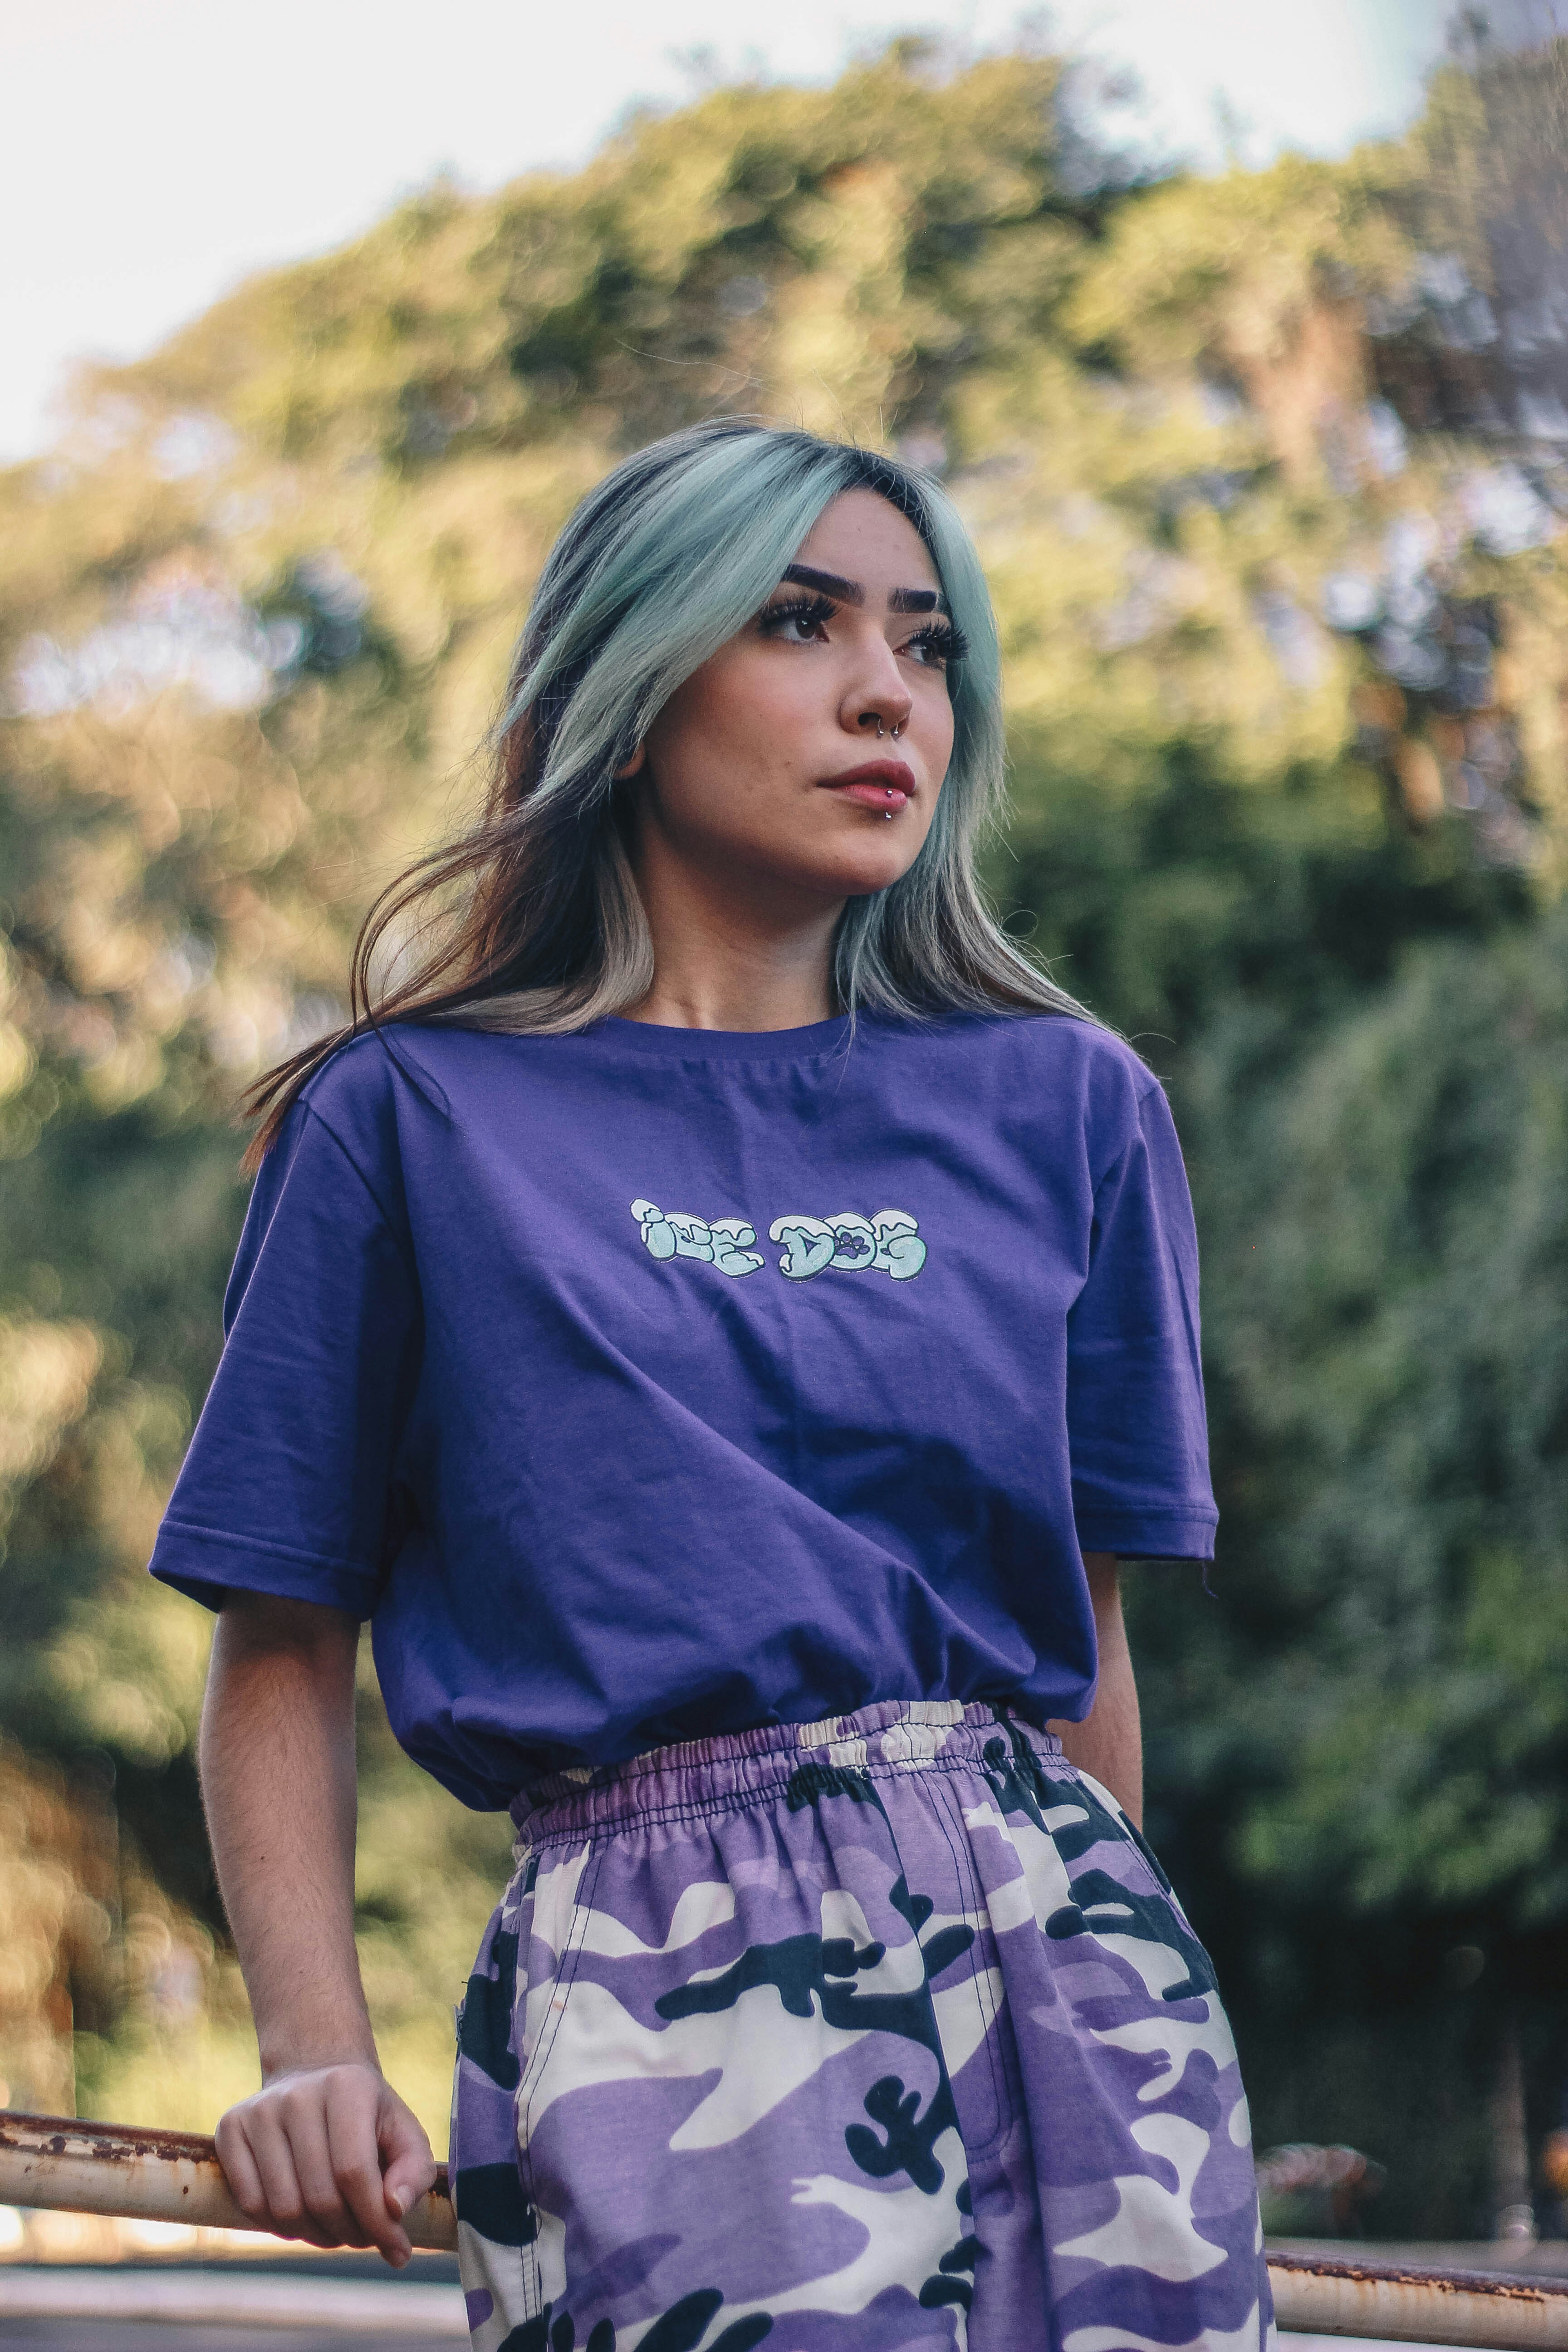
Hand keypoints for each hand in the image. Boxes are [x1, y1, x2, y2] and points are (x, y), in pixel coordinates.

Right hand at [215, 2061, 435, 2266]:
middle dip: (349, 2233)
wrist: (316, 2075)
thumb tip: (394, 2209)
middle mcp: (297, 2094)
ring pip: (284, 2209)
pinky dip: (281, 2228)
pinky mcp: (229, 2128)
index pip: (355, 2174)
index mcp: (346, 2086)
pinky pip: (251, 2204)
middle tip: (364, 2237)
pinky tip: (303, 2219)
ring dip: (316, 2237)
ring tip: (337, 2230)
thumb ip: (414, 2171)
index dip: (377, 2223)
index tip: (397, 2250)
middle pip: (320, 2197)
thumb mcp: (404, 2133)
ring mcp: (258, 2110)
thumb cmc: (367, 2116)